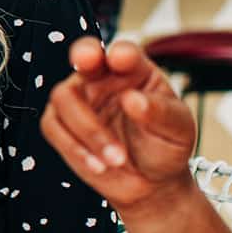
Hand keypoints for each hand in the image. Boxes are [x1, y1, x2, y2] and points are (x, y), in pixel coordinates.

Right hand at [40, 38, 199, 217]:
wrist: (152, 181)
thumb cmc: (165, 145)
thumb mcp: (178, 129)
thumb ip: (161, 113)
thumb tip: (133, 99)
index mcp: (134, 70)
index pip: (124, 51)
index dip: (119, 52)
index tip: (120, 59)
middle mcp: (102, 79)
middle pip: (82, 58)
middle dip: (83, 61)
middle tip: (90, 71)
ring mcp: (80, 101)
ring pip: (63, 97)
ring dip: (88, 131)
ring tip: (117, 159)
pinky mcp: (62, 126)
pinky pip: (54, 128)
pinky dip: (75, 149)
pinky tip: (99, 166)